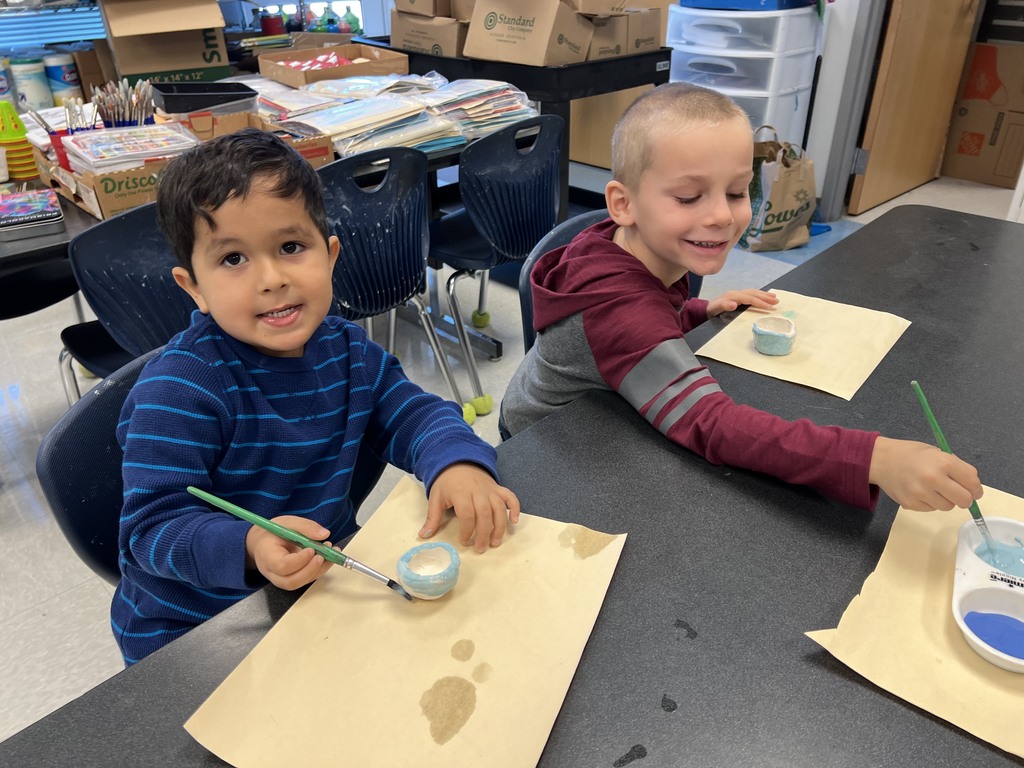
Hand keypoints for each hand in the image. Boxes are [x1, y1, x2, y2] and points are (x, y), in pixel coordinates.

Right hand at [246, 515, 334, 588]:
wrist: (263, 542)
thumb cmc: (272, 533)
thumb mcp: (287, 523)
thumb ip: (305, 527)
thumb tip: (324, 534)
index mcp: (267, 556)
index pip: (282, 566)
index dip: (299, 560)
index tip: (311, 549)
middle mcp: (272, 572)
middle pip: (291, 581)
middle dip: (310, 570)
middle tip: (323, 555)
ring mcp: (281, 579)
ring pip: (301, 582)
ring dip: (319, 569)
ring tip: (330, 552)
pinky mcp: (291, 579)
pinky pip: (306, 579)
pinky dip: (319, 569)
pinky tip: (328, 556)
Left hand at [419, 463, 520, 552]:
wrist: (458, 461)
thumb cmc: (446, 482)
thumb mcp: (436, 497)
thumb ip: (432, 517)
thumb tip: (423, 536)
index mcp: (461, 493)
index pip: (467, 514)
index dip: (467, 530)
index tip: (464, 541)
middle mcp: (478, 491)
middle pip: (485, 514)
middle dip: (484, 533)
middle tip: (481, 548)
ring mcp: (490, 489)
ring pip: (499, 509)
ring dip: (500, 527)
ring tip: (495, 542)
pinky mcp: (498, 488)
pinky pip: (511, 497)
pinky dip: (515, 509)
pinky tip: (514, 522)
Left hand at [707, 289, 778, 317]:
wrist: (704, 309)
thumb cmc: (711, 312)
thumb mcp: (715, 310)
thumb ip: (724, 306)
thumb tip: (734, 304)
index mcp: (733, 296)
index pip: (750, 298)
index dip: (760, 302)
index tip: (770, 308)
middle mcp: (735, 293)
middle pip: (753, 293)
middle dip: (765, 297)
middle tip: (777, 301)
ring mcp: (736, 293)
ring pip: (753, 292)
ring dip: (763, 294)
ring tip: (774, 297)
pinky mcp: (736, 296)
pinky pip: (750, 293)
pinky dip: (758, 294)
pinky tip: (763, 296)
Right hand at [868, 437, 982, 510]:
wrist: (881, 460)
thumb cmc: (911, 454)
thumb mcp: (936, 452)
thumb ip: (955, 467)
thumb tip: (972, 486)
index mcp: (944, 462)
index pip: (972, 483)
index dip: (976, 489)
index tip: (974, 491)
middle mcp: (933, 479)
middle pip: (964, 500)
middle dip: (965, 499)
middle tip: (959, 495)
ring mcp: (921, 493)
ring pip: (948, 507)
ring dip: (946, 501)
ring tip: (934, 489)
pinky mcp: (911, 504)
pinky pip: (931, 509)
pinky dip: (930, 503)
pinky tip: (920, 491)